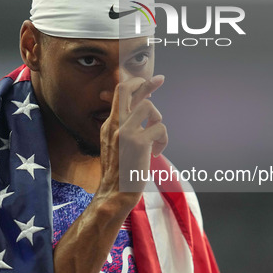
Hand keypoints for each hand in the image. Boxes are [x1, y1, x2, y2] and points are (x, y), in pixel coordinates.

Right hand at [96, 75, 167, 209]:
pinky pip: (160, 128)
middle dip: (145, 82)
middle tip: (159, 79)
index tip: (147, 79)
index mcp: (109, 125)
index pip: (118, 94)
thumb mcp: (115, 145)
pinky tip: (157, 152)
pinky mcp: (138, 142)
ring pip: (148, 107)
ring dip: (157, 119)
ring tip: (156, 136)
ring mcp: (125, 132)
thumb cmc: (119, 171)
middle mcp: (114, 125)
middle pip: (127, 90)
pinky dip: (163, 139)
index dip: (134, 83)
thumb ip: (123, 127)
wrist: (115, 193)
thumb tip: (138, 113)